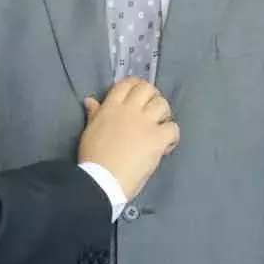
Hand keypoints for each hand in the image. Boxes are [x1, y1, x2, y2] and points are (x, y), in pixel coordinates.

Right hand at [77, 76, 178, 200]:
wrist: (101, 180)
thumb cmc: (93, 157)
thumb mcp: (89, 131)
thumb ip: (94, 114)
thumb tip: (90, 101)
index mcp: (111, 107)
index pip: (126, 84)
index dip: (135, 86)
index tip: (138, 97)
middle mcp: (129, 110)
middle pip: (147, 88)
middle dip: (152, 96)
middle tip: (151, 111)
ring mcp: (145, 123)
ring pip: (162, 104)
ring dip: (163, 115)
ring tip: (159, 128)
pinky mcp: (157, 139)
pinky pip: (173, 128)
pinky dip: (172, 136)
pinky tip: (165, 146)